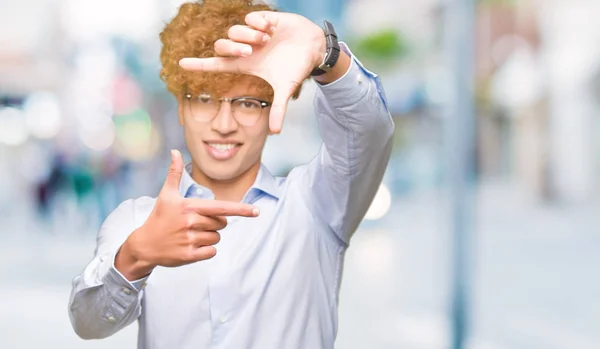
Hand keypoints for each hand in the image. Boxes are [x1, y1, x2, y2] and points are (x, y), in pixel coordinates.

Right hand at [115, 149, 258, 279]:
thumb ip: (174, 173)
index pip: (222, 207)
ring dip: (209, 237)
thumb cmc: (159, 217)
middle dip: (214, 223)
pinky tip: (192, 246)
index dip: (241, 209)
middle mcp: (191, 222)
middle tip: (196, 223)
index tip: (256, 211)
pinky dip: (206, 250)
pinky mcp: (189, 255)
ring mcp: (190, 240)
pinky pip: (211, 252)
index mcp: (189, 206)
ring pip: (217, 238)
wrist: (144, 244)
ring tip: (191, 234)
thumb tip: (175, 151)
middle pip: (221, 223)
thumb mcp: (166, 195)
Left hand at [178, 11, 325, 133]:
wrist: (313, 48)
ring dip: (249, 35)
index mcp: (246, 64)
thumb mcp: (285, 89)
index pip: (216, 65)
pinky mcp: (262, 19)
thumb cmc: (295, 67)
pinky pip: (250, 17)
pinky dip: (259, 23)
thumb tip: (275, 133)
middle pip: (221, 46)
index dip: (198, 65)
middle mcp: (245, 48)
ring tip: (267, 40)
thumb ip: (279, 109)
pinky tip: (272, 29)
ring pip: (234, 30)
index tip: (180, 65)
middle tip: (251, 51)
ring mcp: (252, 33)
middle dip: (232, 47)